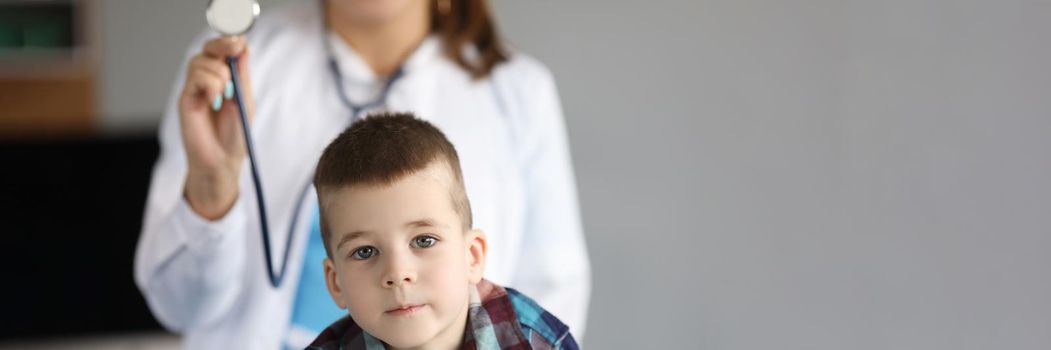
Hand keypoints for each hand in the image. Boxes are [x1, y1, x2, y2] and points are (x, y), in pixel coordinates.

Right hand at [178, 36, 255, 219]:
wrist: (223, 161)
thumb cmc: (236, 135)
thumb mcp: (245, 101)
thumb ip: (242, 76)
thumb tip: (244, 48)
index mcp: (226, 79)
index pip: (223, 51)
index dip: (230, 41)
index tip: (241, 40)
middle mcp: (208, 81)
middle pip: (208, 50)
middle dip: (221, 45)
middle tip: (234, 48)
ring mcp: (195, 89)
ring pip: (200, 61)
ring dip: (218, 73)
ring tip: (226, 93)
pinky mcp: (185, 99)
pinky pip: (194, 78)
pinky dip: (210, 83)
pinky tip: (216, 99)